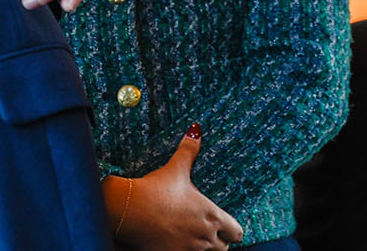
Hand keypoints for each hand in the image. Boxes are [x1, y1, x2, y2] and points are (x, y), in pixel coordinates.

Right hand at [106, 125, 243, 249]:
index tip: (226, 224)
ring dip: (203, 247)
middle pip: (223, 248)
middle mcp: (203, 237)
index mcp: (210, 215)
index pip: (237, 232)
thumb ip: (189, 150)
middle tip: (209, 230)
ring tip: (193, 236)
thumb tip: (196, 129)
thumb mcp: (175, 168)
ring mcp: (189, 250)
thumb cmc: (155, 189)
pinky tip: (178, 243)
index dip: (232, 229)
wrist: (129, 210)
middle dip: (218, 240)